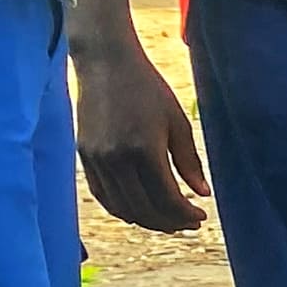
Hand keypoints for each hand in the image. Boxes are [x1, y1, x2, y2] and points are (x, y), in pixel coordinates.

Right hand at [74, 33, 211, 230]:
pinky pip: (102, 195)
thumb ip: (189, 161)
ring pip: (123, 207)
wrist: (105, 62)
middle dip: (171, 222)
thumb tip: (203, 194)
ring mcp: (96, 158)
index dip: (186, 215)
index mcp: (144, 150)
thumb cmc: (147, 89)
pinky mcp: (83, 155)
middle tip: (189, 223)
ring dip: (147, 220)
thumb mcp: (178, 122)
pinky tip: (140, 210)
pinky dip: (122, 209)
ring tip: (168, 220)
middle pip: (145, 209)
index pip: (167, 200)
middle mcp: (116, 159)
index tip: (201, 216)